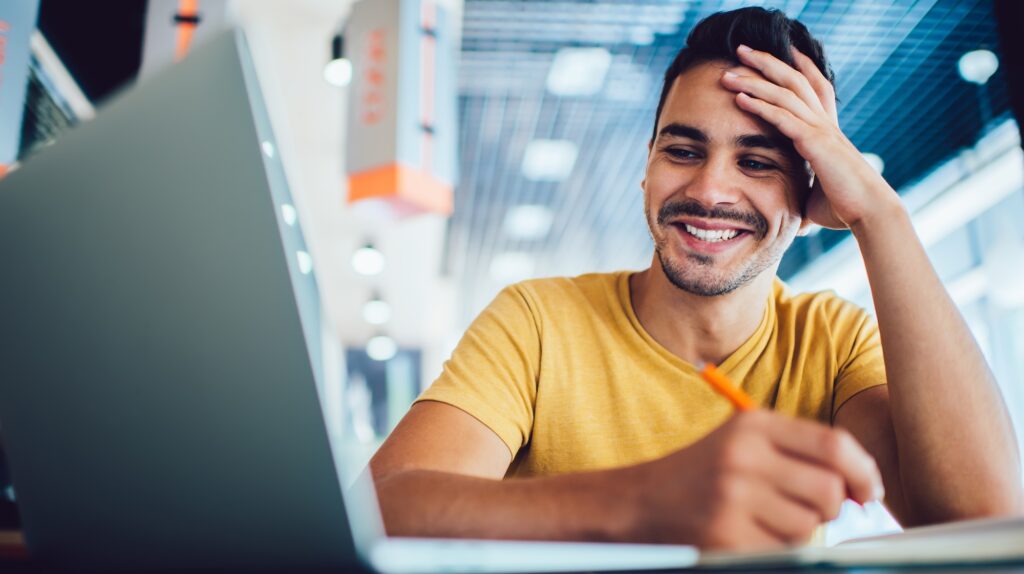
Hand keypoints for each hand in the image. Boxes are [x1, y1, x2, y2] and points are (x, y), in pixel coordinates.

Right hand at [628, 410, 883, 549]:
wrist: (641, 501)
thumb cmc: (704, 472)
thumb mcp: (745, 442)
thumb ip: (800, 452)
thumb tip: (861, 487)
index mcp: (753, 425)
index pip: (833, 444)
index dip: (863, 471)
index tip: (868, 492)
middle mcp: (743, 456)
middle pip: (828, 489)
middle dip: (830, 507)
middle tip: (806, 509)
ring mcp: (733, 497)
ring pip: (809, 525)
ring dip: (798, 531)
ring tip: (764, 520)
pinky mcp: (725, 535)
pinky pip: (782, 551)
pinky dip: (774, 549)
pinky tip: (747, 535)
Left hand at [719, 45, 899, 229]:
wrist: (869, 213)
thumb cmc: (845, 209)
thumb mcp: (816, 198)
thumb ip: (803, 196)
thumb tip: (795, 218)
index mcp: (827, 131)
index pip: (815, 88)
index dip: (800, 66)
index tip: (784, 50)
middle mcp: (824, 124)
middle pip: (794, 80)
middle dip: (767, 62)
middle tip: (741, 49)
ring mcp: (821, 130)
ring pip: (785, 93)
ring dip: (754, 80)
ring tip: (728, 73)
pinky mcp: (815, 143)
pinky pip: (783, 117)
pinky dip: (760, 106)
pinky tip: (739, 98)